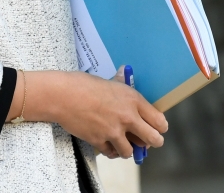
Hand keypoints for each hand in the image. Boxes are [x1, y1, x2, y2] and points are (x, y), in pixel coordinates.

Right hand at [8, 70, 167, 158]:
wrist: (63, 94)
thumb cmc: (84, 84)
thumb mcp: (109, 82)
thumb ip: (122, 84)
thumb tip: (125, 71)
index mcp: (133, 100)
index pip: (159, 121)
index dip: (160, 127)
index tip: (156, 128)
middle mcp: (127, 117)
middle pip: (153, 139)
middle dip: (152, 142)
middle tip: (147, 142)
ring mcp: (113, 130)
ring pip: (131, 151)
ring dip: (127, 148)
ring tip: (122, 143)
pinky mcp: (99, 140)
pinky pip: (112, 153)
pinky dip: (111, 151)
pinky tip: (108, 144)